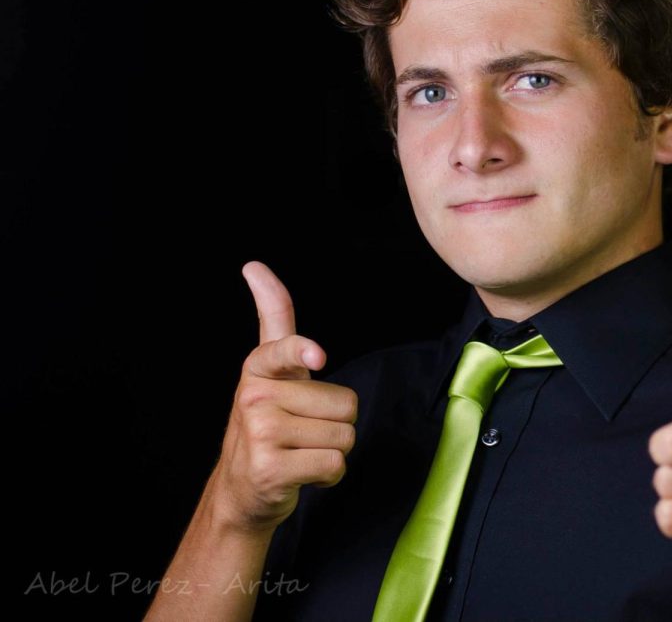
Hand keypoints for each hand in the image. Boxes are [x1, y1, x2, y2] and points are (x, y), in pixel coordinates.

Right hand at [206, 261, 358, 533]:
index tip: (316, 357)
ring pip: (344, 435)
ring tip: (300, 452)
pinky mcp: (270, 468)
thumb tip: (254, 265)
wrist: (242, 490)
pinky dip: (329, 475)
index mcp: (258, 368)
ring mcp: (260, 433)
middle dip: (336, 423)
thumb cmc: (269, 423)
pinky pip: (334, 464)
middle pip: (345, 404)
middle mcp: (254, 397)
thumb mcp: (272, 371)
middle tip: (303, 432)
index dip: (303, 354)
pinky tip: (301, 473)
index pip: (282, 348)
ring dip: (332, 450)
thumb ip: (273, 320)